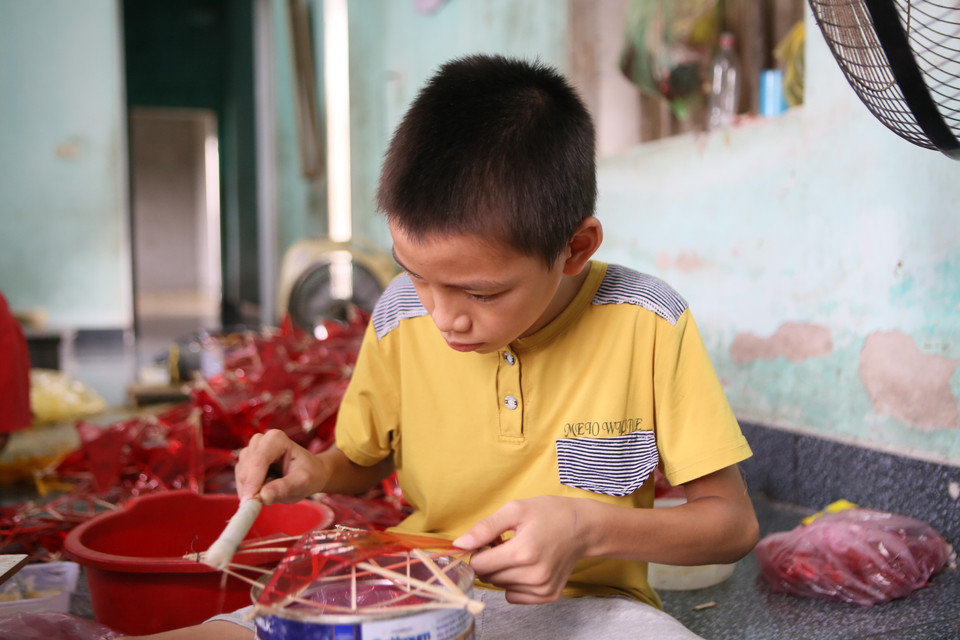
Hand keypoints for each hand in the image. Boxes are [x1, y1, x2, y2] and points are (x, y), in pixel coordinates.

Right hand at [235, 430, 326, 503]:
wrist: (309, 473)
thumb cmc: (309, 474)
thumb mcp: (303, 482)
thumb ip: (284, 488)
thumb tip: (263, 497)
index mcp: (276, 439)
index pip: (259, 460)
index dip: (253, 481)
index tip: (250, 501)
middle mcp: (260, 441)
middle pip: (246, 469)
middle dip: (253, 489)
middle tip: (267, 501)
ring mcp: (251, 451)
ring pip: (241, 476)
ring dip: (252, 490)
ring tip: (274, 489)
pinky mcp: (245, 463)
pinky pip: (240, 481)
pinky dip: (250, 491)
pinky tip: (265, 490)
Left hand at [453, 496, 589, 603]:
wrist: (583, 527)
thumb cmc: (548, 514)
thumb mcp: (515, 510)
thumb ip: (485, 528)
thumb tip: (459, 544)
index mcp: (523, 552)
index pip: (479, 565)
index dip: (479, 551)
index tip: (491, 540)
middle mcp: (533, 575)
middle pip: (488, 577)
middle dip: (491, 560)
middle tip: (507, 543)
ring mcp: (542, 588)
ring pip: (500, 586)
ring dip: (503, 571)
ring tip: (520, 552)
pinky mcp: (548, 595)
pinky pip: (515, 596)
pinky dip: (515, 583)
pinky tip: (527, 566)